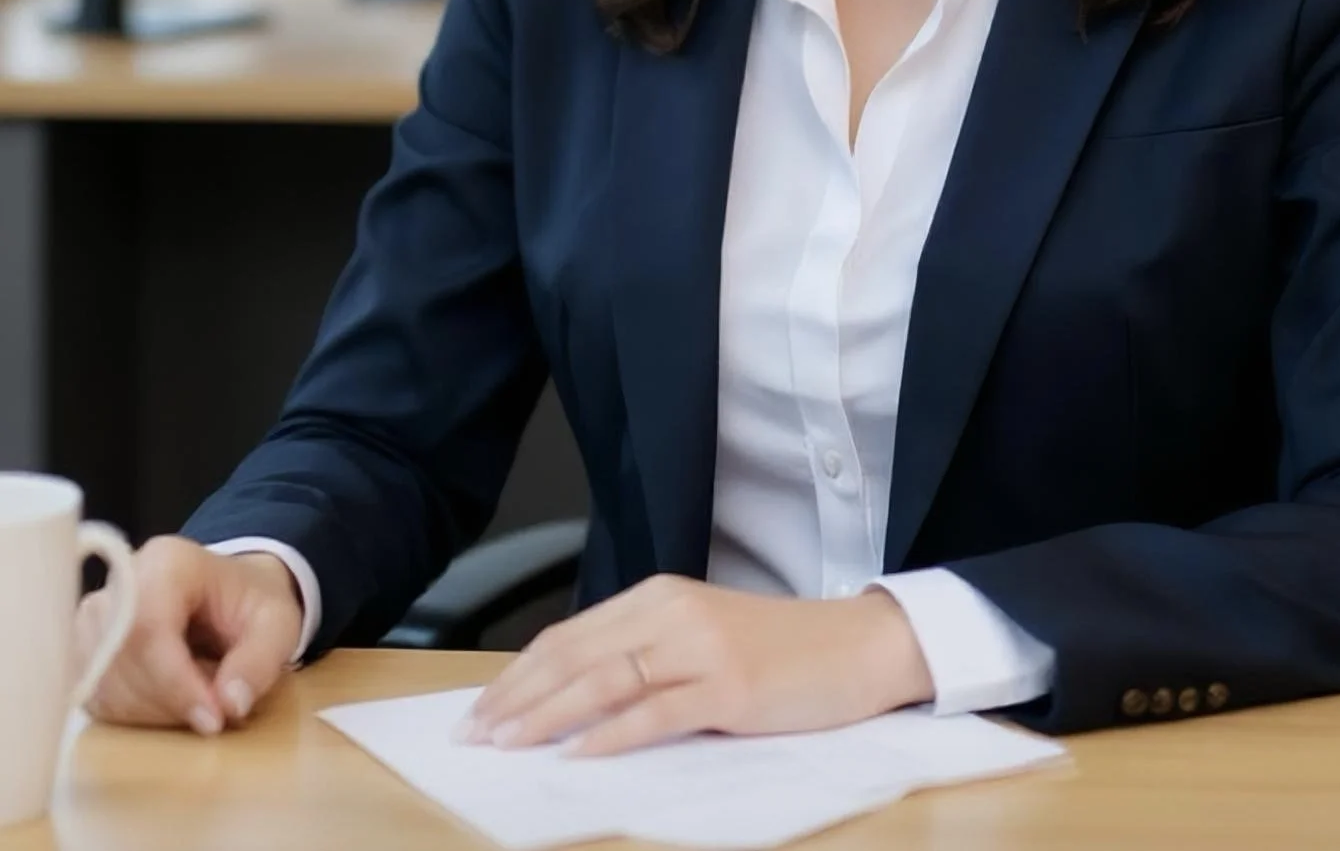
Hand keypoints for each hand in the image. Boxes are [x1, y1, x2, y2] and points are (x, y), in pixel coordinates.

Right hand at [76, 536, 303, 734]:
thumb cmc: (252, 604)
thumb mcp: (279, 624)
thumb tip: (229, 704)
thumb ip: (260, 660)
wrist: (231, 594)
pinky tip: (168, 705)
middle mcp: (121, 583)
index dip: (174, 682)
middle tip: (212, 715)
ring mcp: (96, 616)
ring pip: (101, 683)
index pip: (148, 627)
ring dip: (150, 712)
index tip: (212, 718)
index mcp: (168, 562)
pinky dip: (132, 715)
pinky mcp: (85, 649)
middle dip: (167, 702)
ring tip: (196, 701)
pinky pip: (93, 696)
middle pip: (119, 659)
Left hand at [456, 576, 934, 757]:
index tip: (477, 710)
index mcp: (659, 596)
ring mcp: (701, 647)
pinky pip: (656, 712)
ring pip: (604, 680)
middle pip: (575, 656)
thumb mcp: (700, 638)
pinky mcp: (729, 686)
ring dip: (547, 715)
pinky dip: (612, 734)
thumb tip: (569, 698)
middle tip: (472, 735)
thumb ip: (644, 654)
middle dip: (516, 698)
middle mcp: (672, 612)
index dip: (518, 674)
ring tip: (506, 744)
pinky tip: (580, 754)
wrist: (856, 645)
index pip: (570, 636)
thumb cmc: (777, 650)